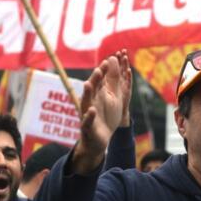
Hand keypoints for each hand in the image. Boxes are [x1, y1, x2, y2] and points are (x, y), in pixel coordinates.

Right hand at [73, 52, 129, 174]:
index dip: (103, 71)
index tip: (108, 60)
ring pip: (86, 102)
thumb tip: (113, 60)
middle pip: (92, 89)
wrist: (100, 140)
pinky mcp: (88, 128)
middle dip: (95, 79)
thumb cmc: (107, 116)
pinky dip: (88, 116)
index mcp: (98, 95)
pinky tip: (91, 110)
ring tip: (88, 84)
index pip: (100, 80)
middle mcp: (91, 102)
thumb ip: (114, 80)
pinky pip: (87, 121)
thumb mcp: (114, 97)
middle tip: (99, 69)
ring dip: (87, 94)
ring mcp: (88, 114)